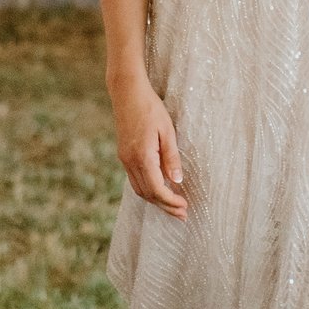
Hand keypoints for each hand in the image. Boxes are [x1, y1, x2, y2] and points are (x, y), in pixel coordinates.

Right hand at [109, 71, 186, 218]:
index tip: (184, 207)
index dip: (171, 201)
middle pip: (147, 194)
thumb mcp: (167, 131)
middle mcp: (130, 161)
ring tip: (173, 207)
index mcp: (142, 156)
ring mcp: (125, 159)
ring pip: (139, 189)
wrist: (127, 93)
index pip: (156, 189)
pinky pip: (135, 179)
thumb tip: (178, 181)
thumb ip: (171, 157)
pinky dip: (148, 189)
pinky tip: (159, 190)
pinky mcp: (124, 155)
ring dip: (156, 200)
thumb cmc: (150, 108)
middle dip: (165, 206)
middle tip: (182, 215)